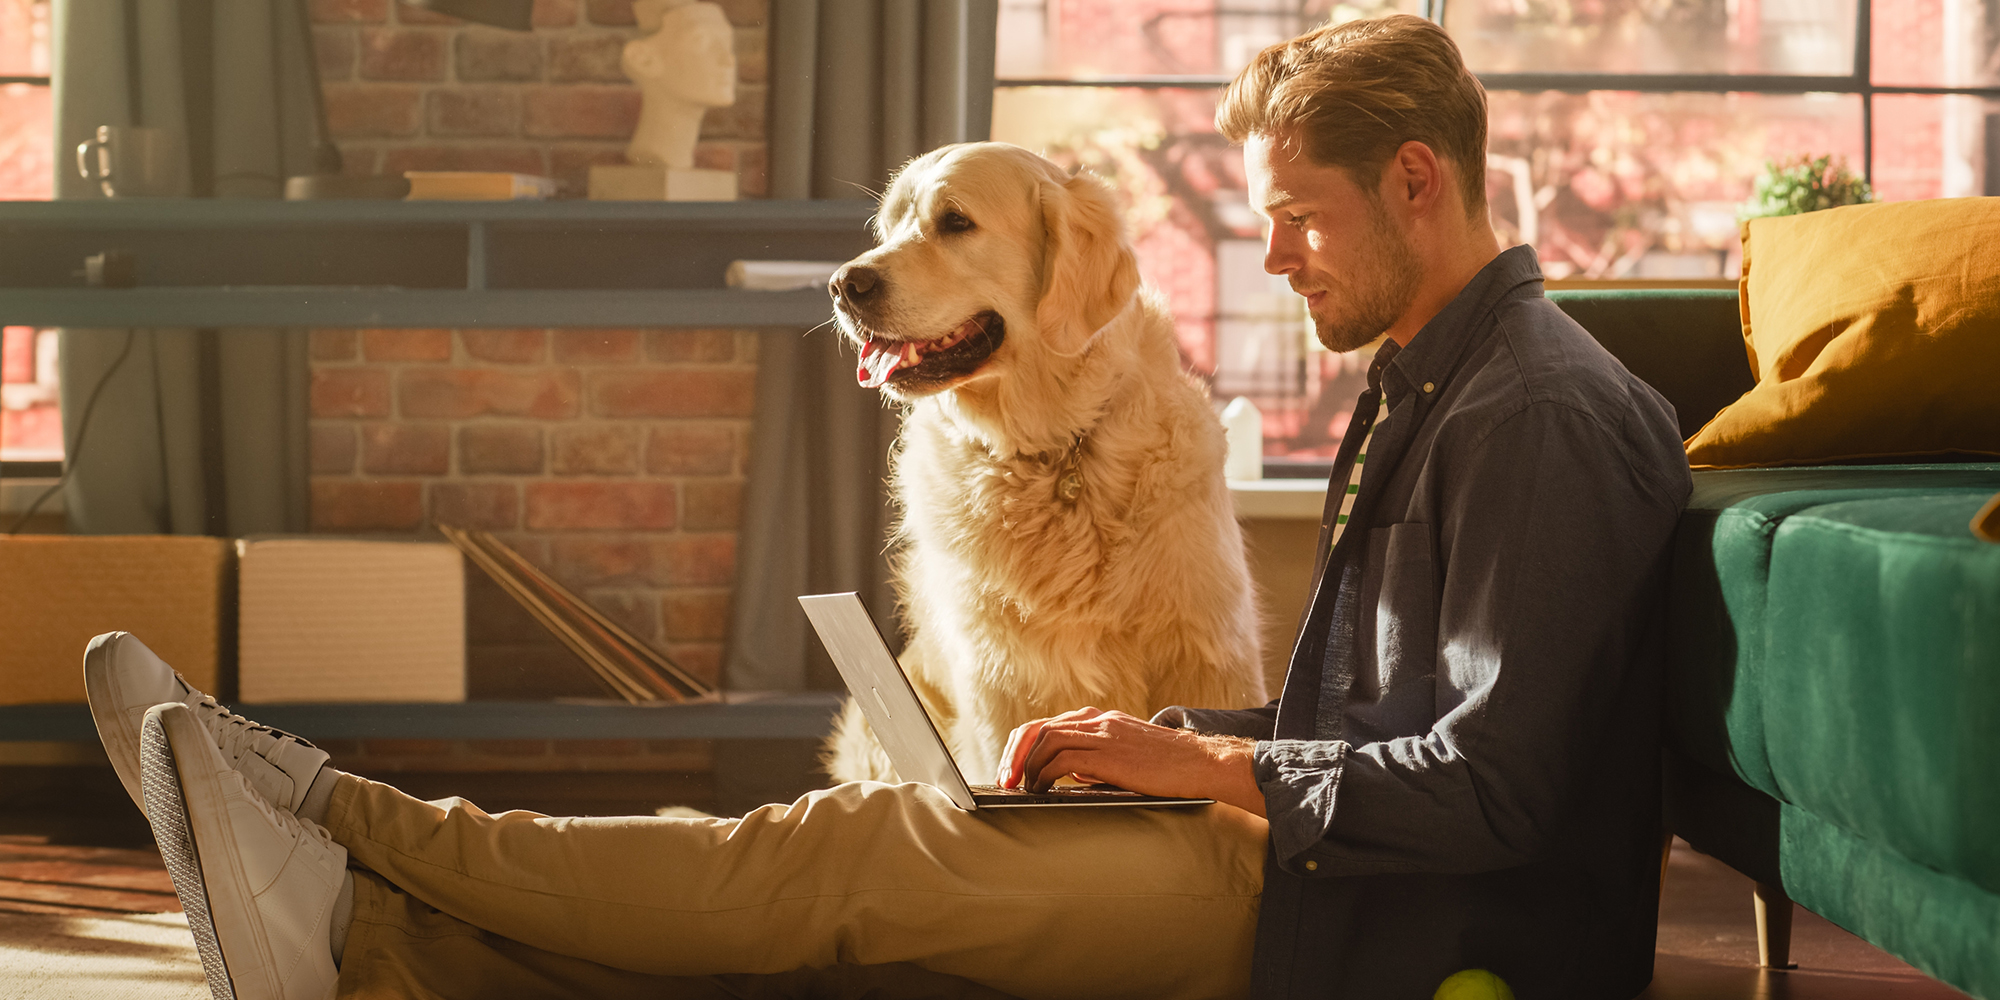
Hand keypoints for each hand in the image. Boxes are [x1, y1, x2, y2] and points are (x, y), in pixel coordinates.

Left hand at [996, 706, 1267, 816]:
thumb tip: (1067, 777)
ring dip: (1025, 765)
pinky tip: (1042, 790)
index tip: (1012, 769)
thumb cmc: (1166, 768)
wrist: (1200, 763)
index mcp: (1100, 720)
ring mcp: (1102, 734)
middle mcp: (1097, 721)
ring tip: (1019, 787)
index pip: (1047, 725)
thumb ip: (1096, 761)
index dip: (1023, 746)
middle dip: (1014, 753)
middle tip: (1005, 779)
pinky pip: (1062, 759)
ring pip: (1045, 740)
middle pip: (1038, 728)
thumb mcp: (1125, 758)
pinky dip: (1045, 775)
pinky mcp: (1108, 753)